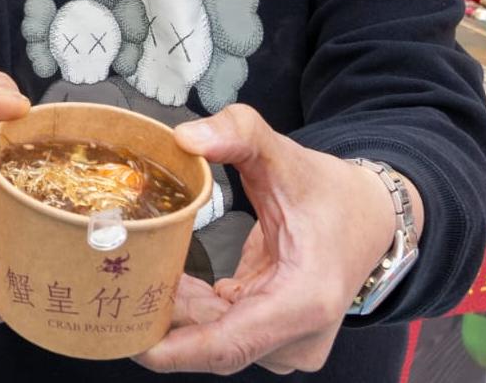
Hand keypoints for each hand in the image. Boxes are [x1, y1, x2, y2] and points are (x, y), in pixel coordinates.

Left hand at [133, 105, 420, 375]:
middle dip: (164, 322)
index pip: (228, 346)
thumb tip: (186, 137)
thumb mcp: (285, 156)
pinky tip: (163, 279)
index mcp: (303, 302)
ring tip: (131, 277)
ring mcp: (288, 343)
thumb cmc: (333, 194)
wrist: (371, 218)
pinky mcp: (276, 336)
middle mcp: (298, 336)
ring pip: (215, 337)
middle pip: (214, 344)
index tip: (131, 340)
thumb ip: (239, 135)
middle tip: (114, 289)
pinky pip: (223, 329)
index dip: (175, 351)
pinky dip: (194, 308)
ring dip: (176, 312)